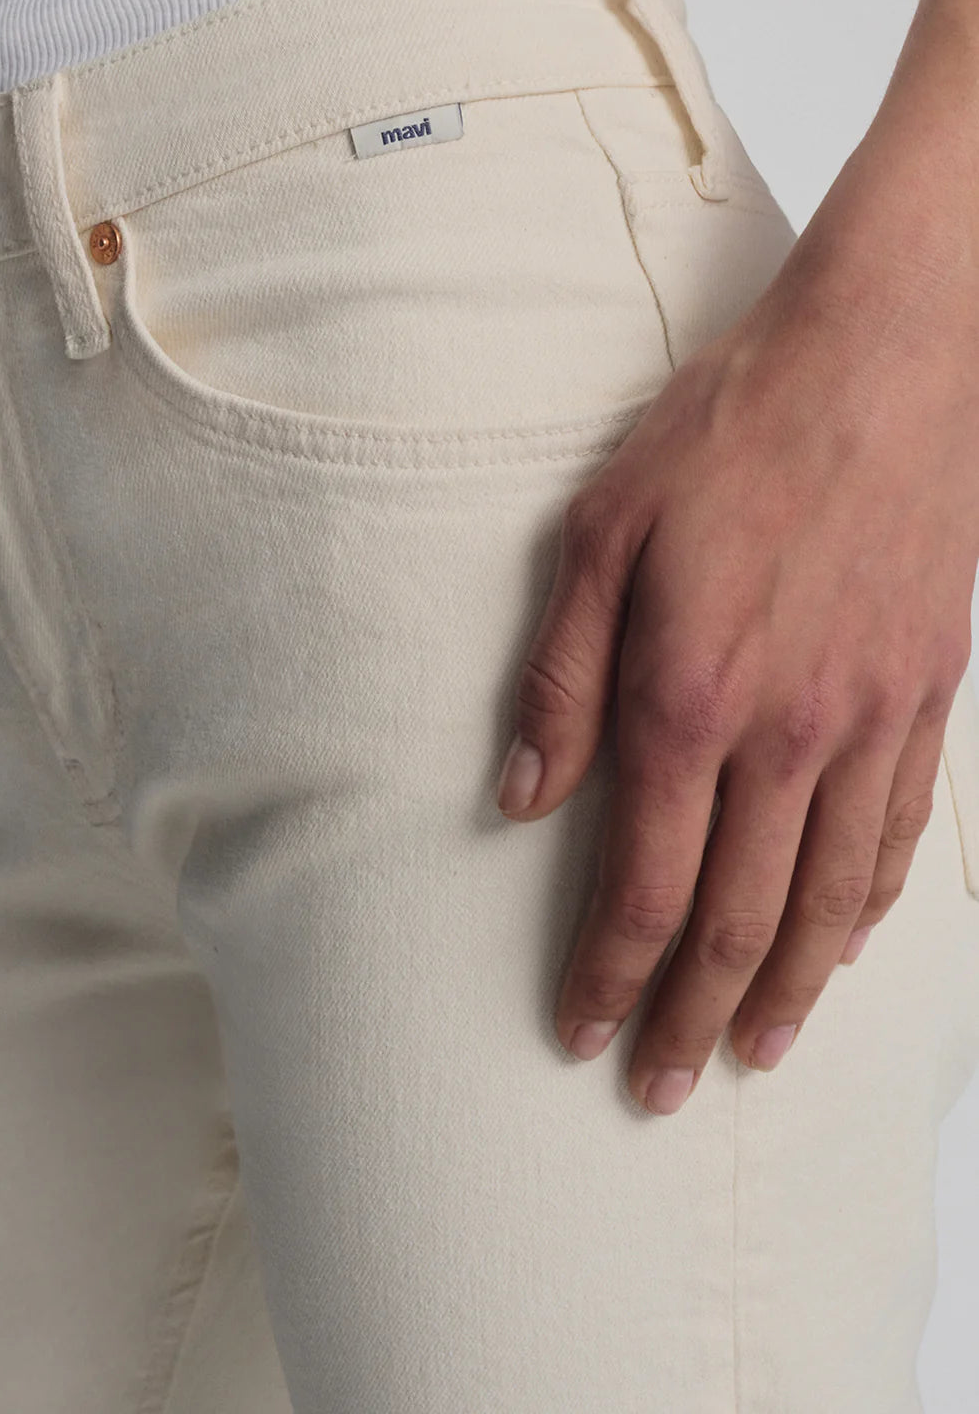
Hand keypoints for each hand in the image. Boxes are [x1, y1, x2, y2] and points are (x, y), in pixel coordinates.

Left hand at [496, 126, 978, 1114]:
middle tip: (660, 1088)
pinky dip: (869, 909)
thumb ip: (558, 673)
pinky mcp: (925, 694)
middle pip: (738, 919)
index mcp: (688, 696)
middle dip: (689, 1015)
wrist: (885, 358)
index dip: (608, 972)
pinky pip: (901, 834)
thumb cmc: (729, 429)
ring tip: (753, 1053)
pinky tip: (846, 945)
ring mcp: (870, 720)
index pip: (644, 882)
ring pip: (830, 897)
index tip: (581, 1033)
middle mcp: (786, 733)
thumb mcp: (600, 529)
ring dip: (788, 990)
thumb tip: (521, 795)